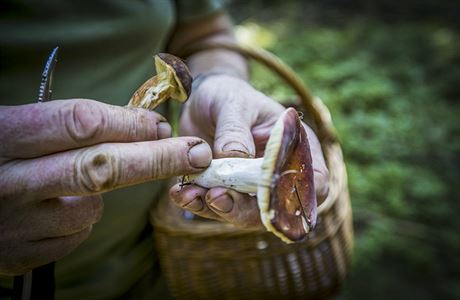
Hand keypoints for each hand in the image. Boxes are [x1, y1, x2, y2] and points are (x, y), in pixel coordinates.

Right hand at [0, 99, 211, 274]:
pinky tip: (55, 209)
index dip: (129, 123)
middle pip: (102, 168)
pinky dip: (78, 219)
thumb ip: (72, 124)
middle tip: (197, 153)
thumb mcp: (19, 127)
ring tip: (70, 181)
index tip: (160, 124)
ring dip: (99, 192)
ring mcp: (14, 224)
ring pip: (91, 206)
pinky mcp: (21, 255)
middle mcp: (7, 182)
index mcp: (4, 137)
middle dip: (158, 160)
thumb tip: (146, 128)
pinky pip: (75, 234)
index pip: (82, 124)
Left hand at [169, 74, 327, 227]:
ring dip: (215, 209)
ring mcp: (251, 188)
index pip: (315, 181)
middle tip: (216, 197)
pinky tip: (180, 194)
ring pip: (242, 213)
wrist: (204, 100)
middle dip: (244, 208)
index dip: (299, 194)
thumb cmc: (229, 95)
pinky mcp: (226, 192)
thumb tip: (237, 161)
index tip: (268, 193)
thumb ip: (236, 132)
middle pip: (275, 206)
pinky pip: (215, 206)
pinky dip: (197, 204)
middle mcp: (278, 173)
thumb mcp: (233, 104)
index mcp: (297, 148)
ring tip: (189, 195)